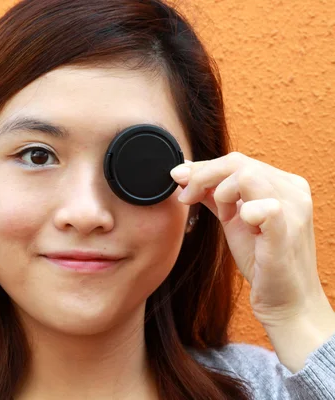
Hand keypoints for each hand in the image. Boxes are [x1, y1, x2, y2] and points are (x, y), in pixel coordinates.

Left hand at [170, 152, 334, 370]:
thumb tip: (184, 173)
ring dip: (221, 194)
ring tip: (224, 217)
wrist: (285, 299)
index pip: (236, 161)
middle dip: (202, 176)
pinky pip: (264, 207)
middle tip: (185, 197)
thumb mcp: (233, 219)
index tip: (177, 178)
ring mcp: (294, 209)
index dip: (202, 168)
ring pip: (247, 175)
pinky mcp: (287, 231)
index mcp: (282, 183)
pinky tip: (242, 224)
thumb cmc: (261, 258)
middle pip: (238, 162)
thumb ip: (213, 194)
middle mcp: (293, 190)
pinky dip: (243, 211)